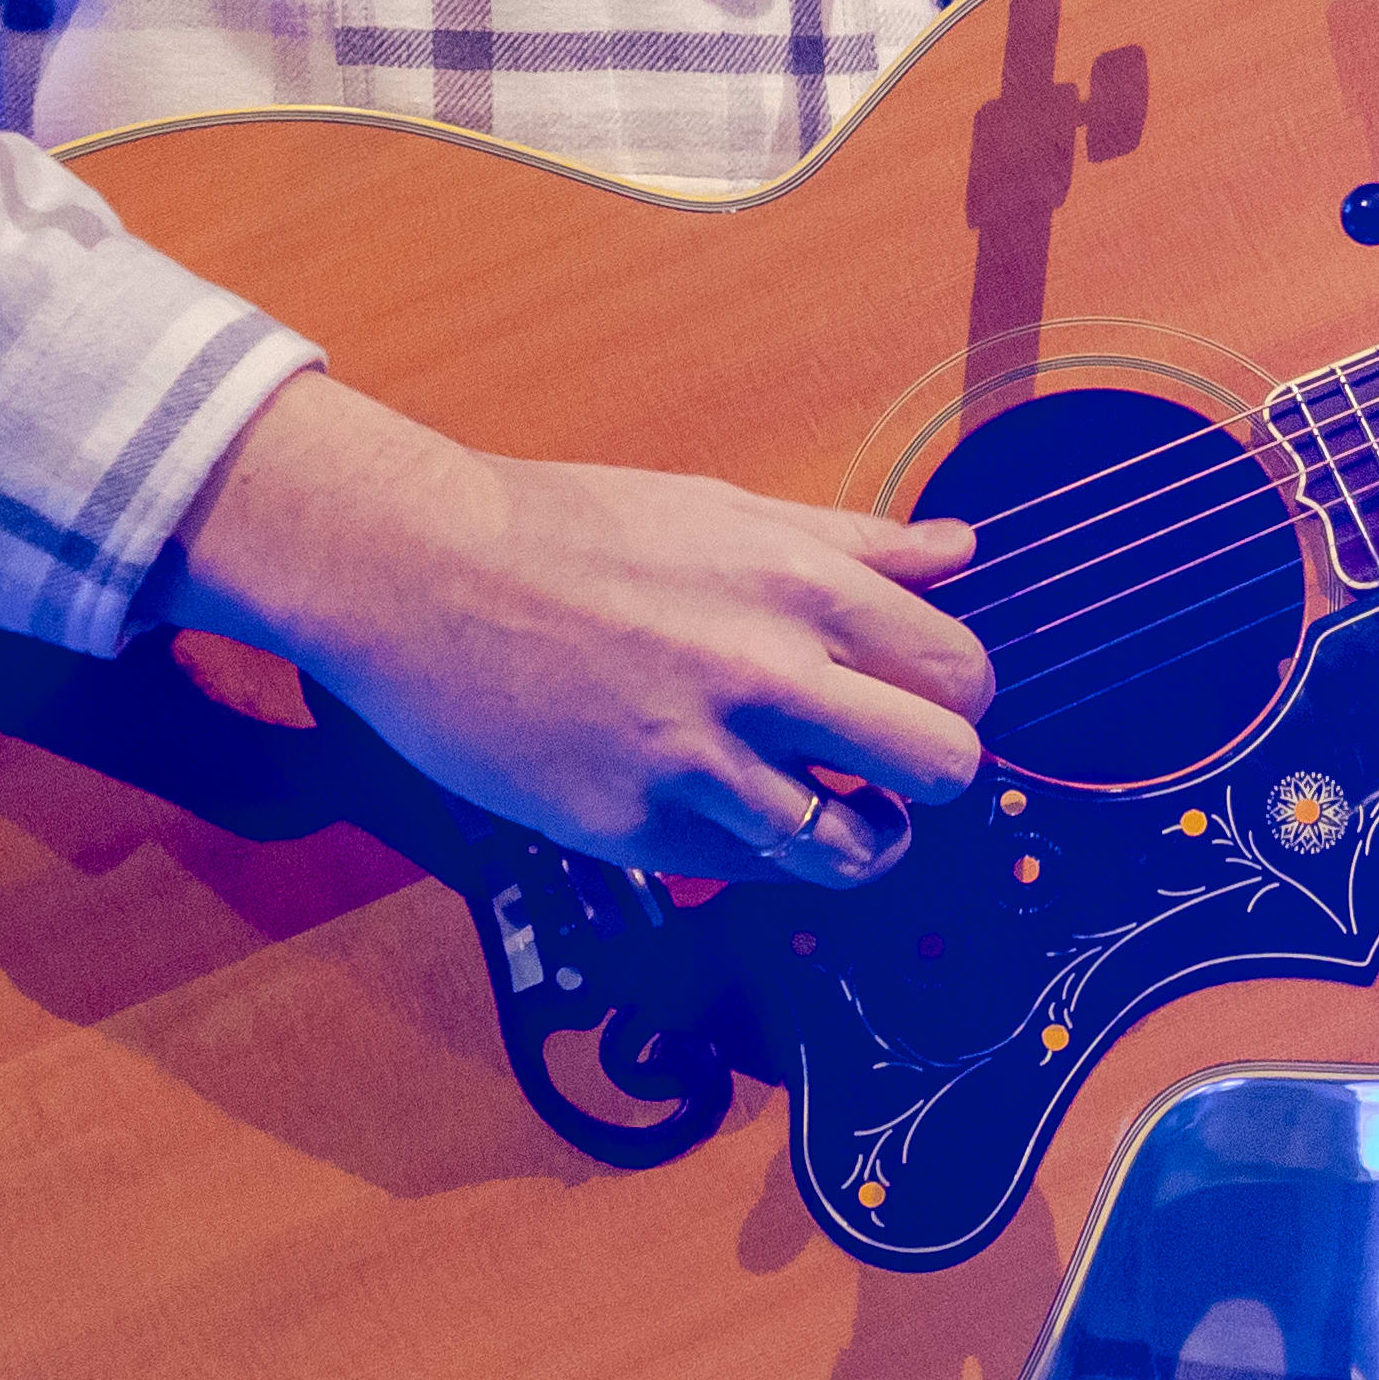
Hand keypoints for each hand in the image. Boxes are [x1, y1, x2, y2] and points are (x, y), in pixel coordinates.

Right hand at [151, 373, 991, 884]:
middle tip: (888, 767)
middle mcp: (765, 676)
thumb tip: (959, 549)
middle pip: (946, 767)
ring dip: (858, 837)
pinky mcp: (634, 828)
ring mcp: (700, 761)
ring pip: (859, 850)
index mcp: (799, 587)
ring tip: (823, 808)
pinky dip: (756, 851)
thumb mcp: (725, 508)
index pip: (962, 673)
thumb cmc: (564, 529)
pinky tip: (723, 806)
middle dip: (933, 776)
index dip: (955, 697)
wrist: (416, 572)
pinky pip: (749, 871)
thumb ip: (855, 542)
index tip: (923, 702)